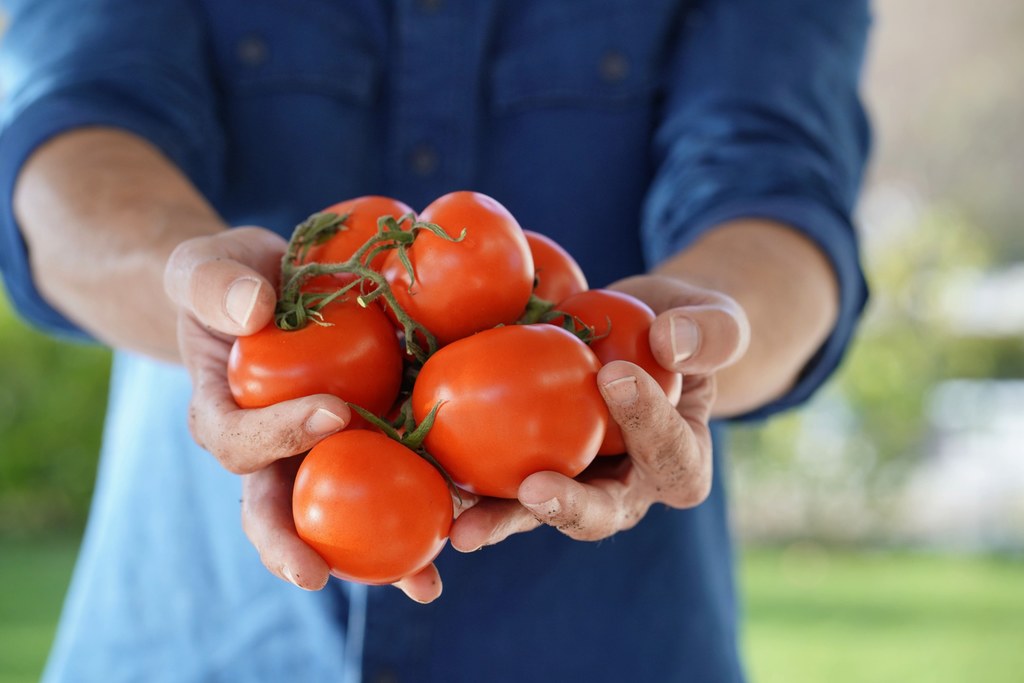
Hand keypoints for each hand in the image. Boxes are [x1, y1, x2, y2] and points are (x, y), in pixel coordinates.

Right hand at [164, 227, 444, 601]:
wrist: (267, 289)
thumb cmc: (229, 280)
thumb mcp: (204, 268)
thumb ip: (216, 284)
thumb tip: (253, 311)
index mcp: (224, 413)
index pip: (240, 439)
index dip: (278, 435)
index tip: (331, 413)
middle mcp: (271, 450)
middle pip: (276, 509)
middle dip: (294, 545)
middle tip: (318, 574)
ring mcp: (320, 454)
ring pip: (343, 515)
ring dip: (379, 555)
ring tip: (422, 583)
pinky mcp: (369, 441)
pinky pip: (396, 479)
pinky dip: (431, 504)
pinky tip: (472, 521)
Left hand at [448, 274, 748, 548]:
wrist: (637, 332)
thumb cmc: (684, 328)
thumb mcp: (716, 321)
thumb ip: (710, 333)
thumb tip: (671, 342)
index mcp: (680, 462)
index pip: (670, 453)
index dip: (647, 423)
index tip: (616, 375)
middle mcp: (625, 489)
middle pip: (599, 512)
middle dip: (566, 508)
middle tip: (536, 490)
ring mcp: (572, 482)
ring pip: (536, 510)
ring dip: (500, 519)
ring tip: (465, 528)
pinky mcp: (525, 463)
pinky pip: (494, 479)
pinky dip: (462, 481)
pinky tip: (428, 474)